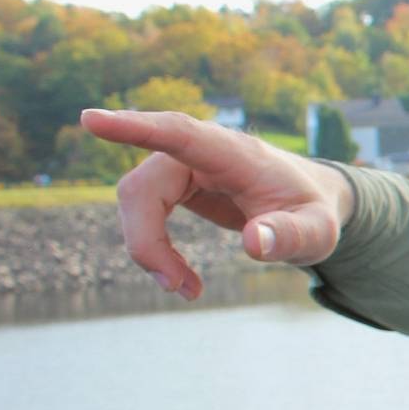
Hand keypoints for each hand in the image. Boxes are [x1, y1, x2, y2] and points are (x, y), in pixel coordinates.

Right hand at [80, 108, 355, 298]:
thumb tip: (255, 243)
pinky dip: (153, 248)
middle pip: (143, 186)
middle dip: (147, 241)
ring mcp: (183, 165)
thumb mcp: (317, 230)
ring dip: (149, 250)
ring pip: (136, 201)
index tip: (91, 120)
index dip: (135, 128)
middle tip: (181, 289)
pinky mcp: (175, 184)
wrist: (311, 202)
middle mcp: (202, 152)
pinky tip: (182, 279)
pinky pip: (143, 212)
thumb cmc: (313, 211)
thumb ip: (292, 236)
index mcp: (235, 153)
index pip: (179, 133)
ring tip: (188, 289)